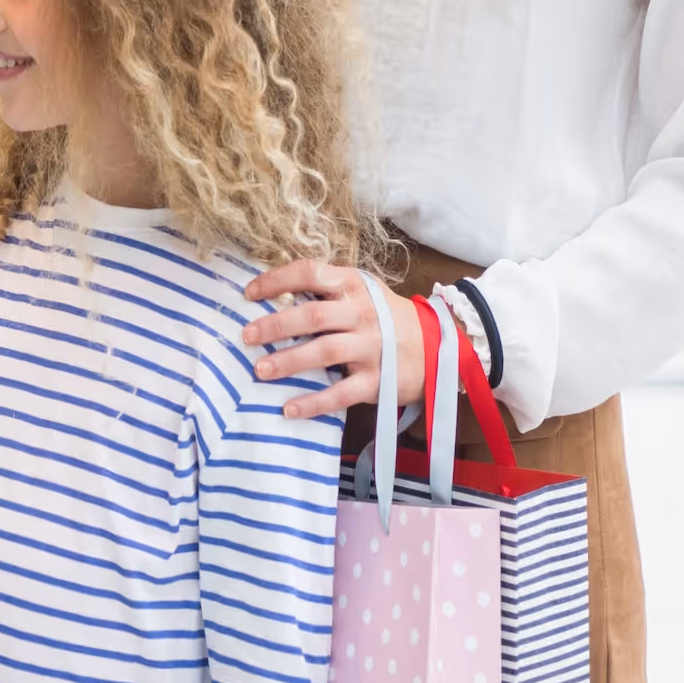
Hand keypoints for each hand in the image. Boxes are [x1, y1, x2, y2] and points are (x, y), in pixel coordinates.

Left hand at [240, 260, 425, 420]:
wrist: (437, 347)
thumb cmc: (385, 318)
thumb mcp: (362, 293)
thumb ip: (326, 293)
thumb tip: (274, 296)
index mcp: (354, 286)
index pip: (311, 273)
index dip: (277, 281)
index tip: (249, 293)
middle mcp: (363, 314)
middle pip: (313, 316)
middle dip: (275, 326)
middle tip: (246, 336)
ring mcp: (372, 348)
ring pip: (324, 352)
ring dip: (288, 362)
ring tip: (260, 370)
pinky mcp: (378, 381)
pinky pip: (341, 393)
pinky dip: (314, 403)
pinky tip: (289, 409)